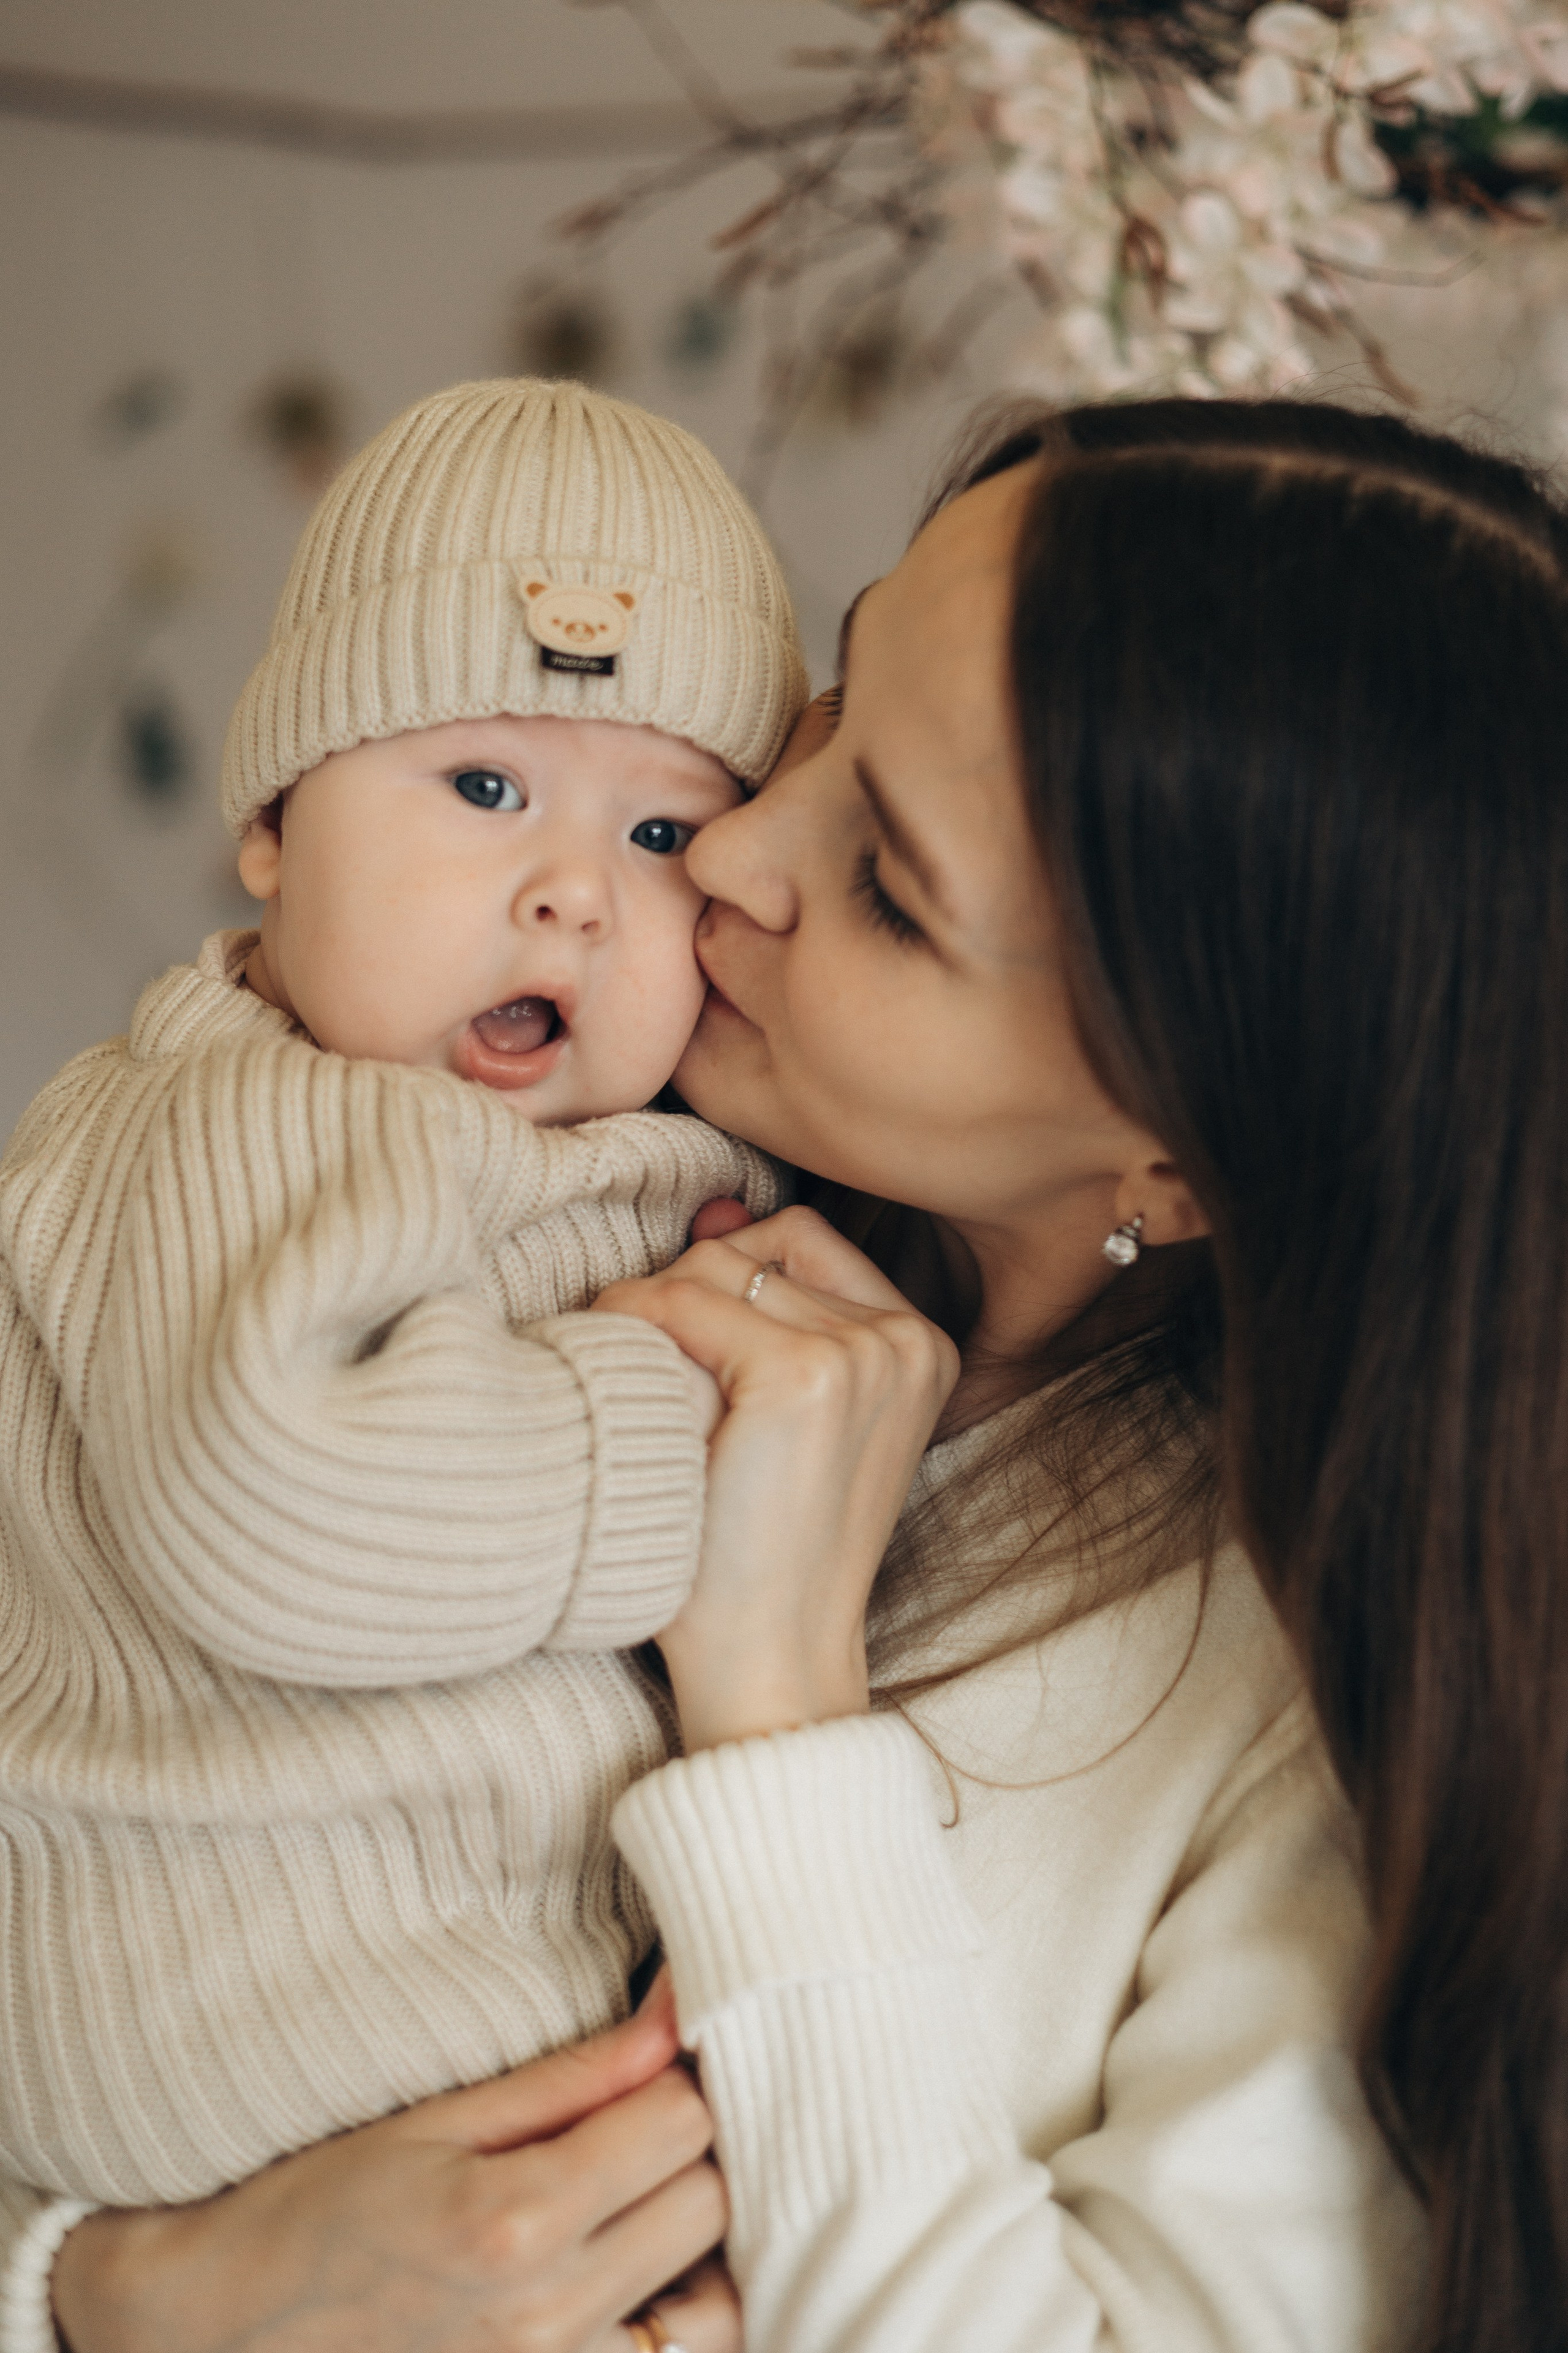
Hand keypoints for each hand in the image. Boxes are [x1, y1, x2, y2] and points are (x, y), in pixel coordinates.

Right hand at [52, 1980, 737, 2352]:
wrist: (230, 2325)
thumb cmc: (323, 2202)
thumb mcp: (442, 2117)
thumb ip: (576, 2075)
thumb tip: (680, 2011)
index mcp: (517, 2219)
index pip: (682, 2124)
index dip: (684, 2071)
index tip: (662, 2050)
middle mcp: (549, 2314)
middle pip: (709, 2206)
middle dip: (693, 2146)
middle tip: (647, 2113)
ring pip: (715, 2307)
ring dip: (701, 2244)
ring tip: (647, 2197)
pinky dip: (673, 2319)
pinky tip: (633, 2272)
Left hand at [592, 1206, 958, 1749]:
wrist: (771, 1658)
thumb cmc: (763, 1549)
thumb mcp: (791, 1417)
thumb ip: (771, 1311)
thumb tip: (711, 1209)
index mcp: (922, 1344)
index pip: (799, 1239)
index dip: (724, 1283)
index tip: (692, 1358)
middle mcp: (906, 1338)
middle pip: (750, 1250)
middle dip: (684, 1302)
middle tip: (662, 1390)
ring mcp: (862, 1354)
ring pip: (710, 1270)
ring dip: (654, 1322)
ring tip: (650, 1404)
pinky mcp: (803, 1377)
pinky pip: (678, 1305)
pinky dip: (632, 1337)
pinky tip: (632, 1402)